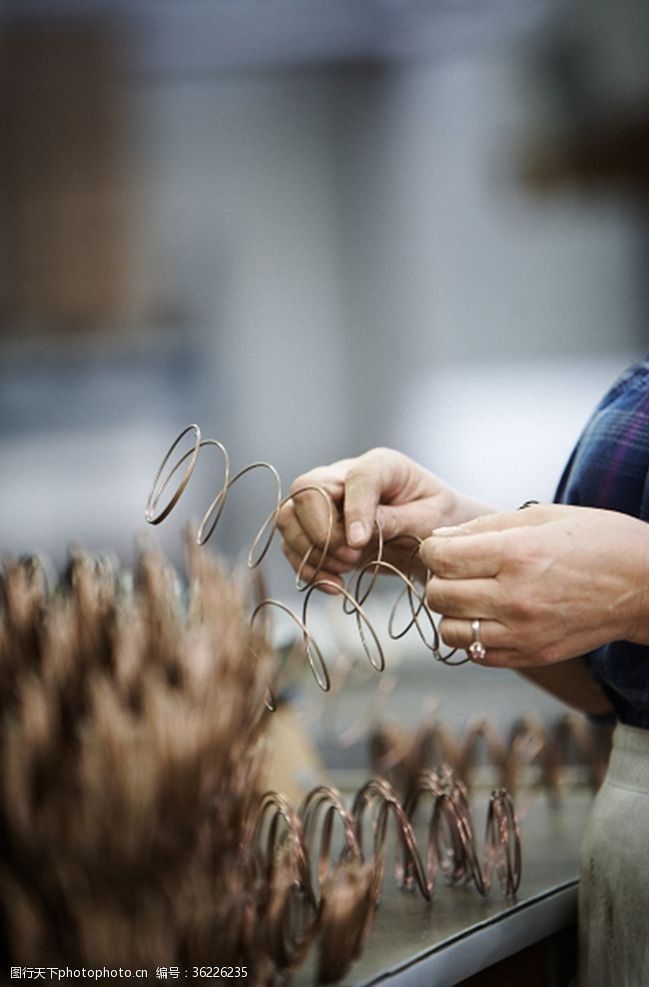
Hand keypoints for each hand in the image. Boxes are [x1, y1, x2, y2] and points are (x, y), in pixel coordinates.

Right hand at [277, 447, 492, 589]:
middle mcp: (344, 477)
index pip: (356, 477)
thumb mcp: (432, 518)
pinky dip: (307, 569)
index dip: (354, 509)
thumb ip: (398, 520)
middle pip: (305, 489)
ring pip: (288, 517)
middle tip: (351, 558)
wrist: (434, 536)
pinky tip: (333, 586)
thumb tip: (359, 531)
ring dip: (308, 550)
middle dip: (321, 529)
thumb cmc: (440, 519)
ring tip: (341, 573)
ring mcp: (326, 503)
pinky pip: (293, 546)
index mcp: (381, 465)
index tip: (360, 543)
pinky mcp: (318, 531)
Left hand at [420, 503, 648, 666]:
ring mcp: (524, 632)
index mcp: (516, 554)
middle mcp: (516, 597)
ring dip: (452, 612)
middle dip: (439, 579)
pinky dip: (474, 637)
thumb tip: (439, 539)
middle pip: (439, 595)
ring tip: (473, 596)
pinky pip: (477, 655)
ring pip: (450, 631)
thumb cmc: (597, 540)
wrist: (646, 584)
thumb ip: (484, 527)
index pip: (440, 557)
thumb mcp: (542, 516)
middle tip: (458, 570)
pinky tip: (490, 617)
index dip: (432, 549)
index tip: (443, 547)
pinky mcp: (532, 655)